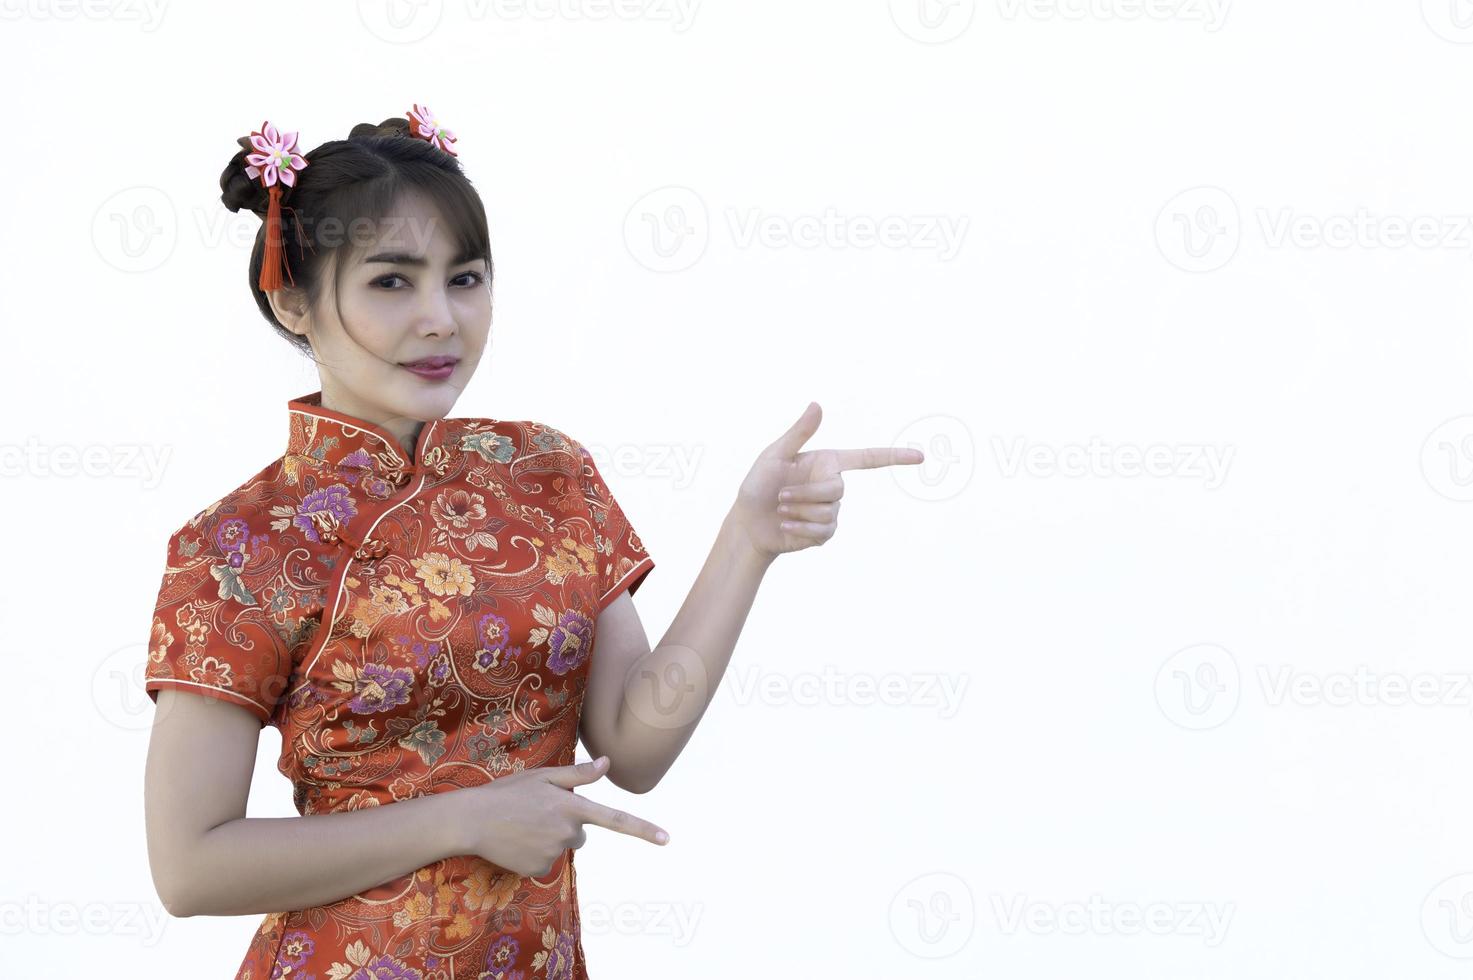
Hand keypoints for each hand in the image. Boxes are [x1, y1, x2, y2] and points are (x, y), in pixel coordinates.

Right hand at [456, 756, 668, 877]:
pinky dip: (534, 853)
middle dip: (566, 824)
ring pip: (562, 847)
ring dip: (549, 837)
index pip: (616, 819)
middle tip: (537, 813)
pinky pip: (545, 862)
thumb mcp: (543, 776)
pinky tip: (516, 841)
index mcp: (572, 807)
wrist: (472, 820)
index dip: (643, 829)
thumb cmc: (508, 792)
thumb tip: (607, 763)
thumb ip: (577, 774)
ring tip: (523, 825)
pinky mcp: (538, 870)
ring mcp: (553, 854)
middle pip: (581, 834)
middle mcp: (567, 833)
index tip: (666, 839)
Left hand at [727, 402, 924, 560]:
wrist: (748, 523)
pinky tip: (785, 526)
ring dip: (799, 512)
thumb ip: (798, 433)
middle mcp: (832, 484)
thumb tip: (817, 404)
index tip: (920, 457)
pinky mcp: (824, 533)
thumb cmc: (757, 485)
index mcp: (827, 462)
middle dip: (806, 495)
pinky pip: (823, 531)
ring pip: (828, 512)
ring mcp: (831, 510)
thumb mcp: (774, 456)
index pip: (867, 458)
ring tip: (780, 511)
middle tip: (780, 497)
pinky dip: (800, 529)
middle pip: (837, 490)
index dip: (894, 457)